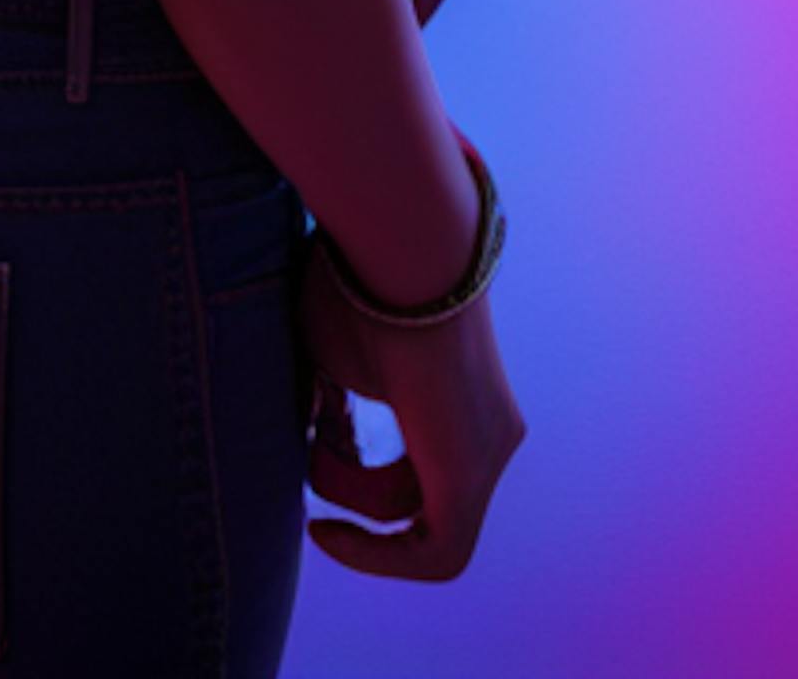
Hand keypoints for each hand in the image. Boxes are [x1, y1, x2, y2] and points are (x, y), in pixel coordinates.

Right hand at [301, 253, 525, 582]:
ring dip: (358, 512)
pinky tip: (326, 530)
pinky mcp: (473, 471)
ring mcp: (490, 451)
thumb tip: (306, 431)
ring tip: (315, 468)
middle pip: (417, 497)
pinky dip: (381, 555)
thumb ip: (325, 399)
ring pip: (426, 525)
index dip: (358, 482)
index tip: (311, 463)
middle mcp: (490, 433)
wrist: (400, 242)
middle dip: (353, 491)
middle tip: (311, 462)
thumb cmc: (360, 284)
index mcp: (463, 402)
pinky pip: (439, 551)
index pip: (417, 471)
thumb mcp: (333, 351)